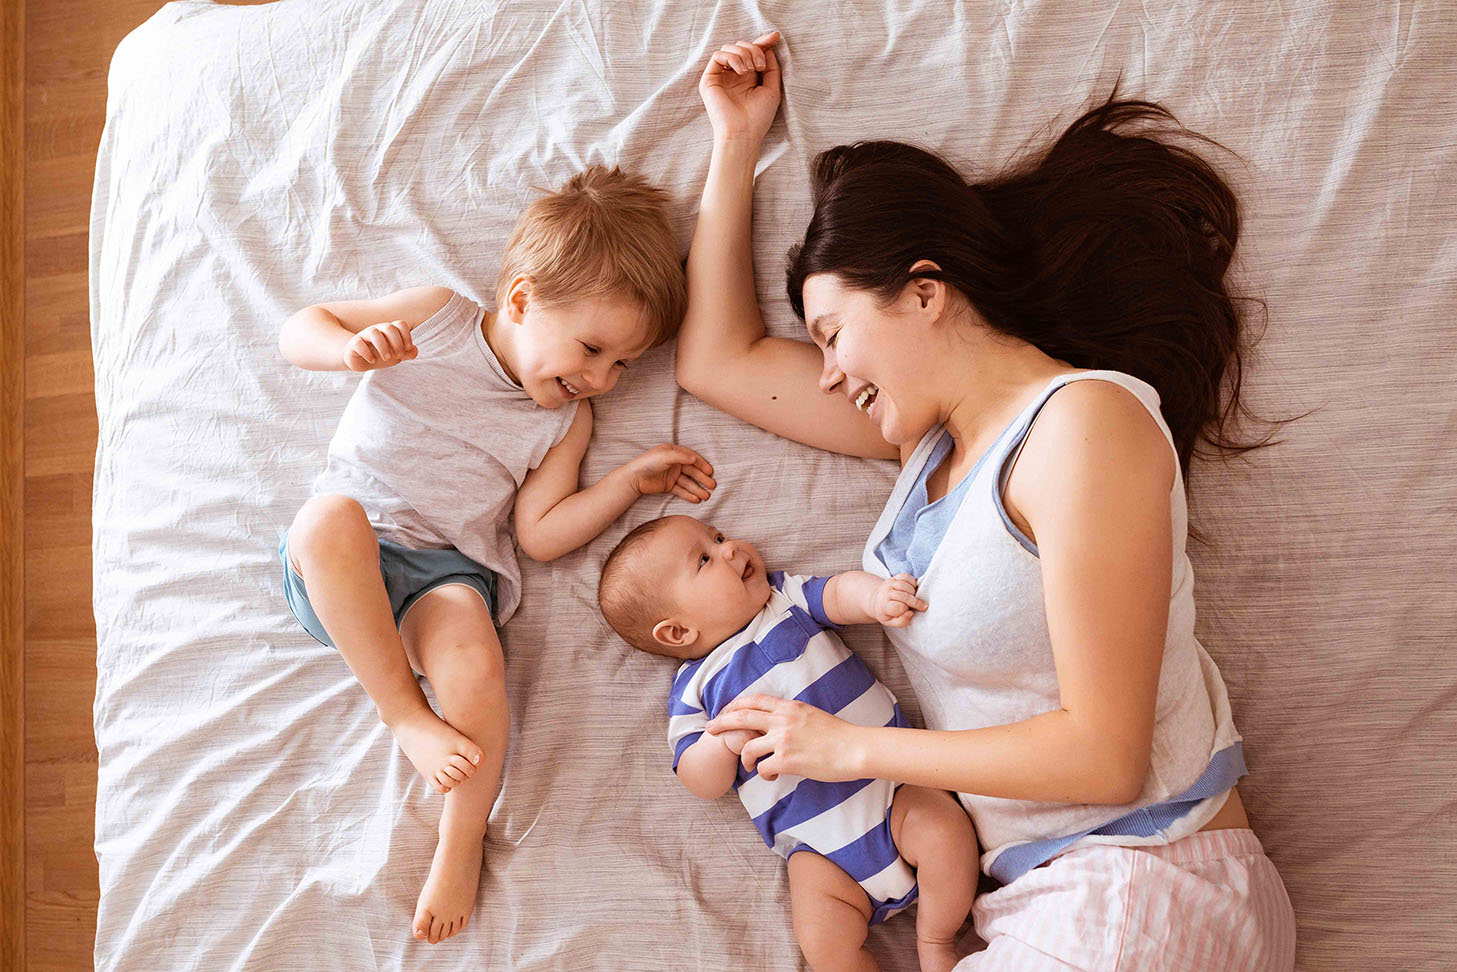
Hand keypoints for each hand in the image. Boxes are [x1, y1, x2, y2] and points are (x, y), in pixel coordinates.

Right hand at [344, 320, 416, 371]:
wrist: (360, 361)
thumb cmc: (380, 355)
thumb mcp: (396, 355)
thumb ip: (407, 353)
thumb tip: (414, 351)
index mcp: (389, 331)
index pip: (400, 324)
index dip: (407, 336)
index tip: (407, 348)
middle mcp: (377, 330)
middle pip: (389, 327)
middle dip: (397, 343)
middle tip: (398, 355)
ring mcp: (365, 335)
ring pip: (374, 332)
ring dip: (383, 347)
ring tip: (386, 358)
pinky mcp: (354, 344)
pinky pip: (359, 343)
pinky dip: (367, 353)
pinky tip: (372, 360)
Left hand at [624, 444, 715, 502]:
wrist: (634, 478)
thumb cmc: (648, 462)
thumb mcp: (665, 456)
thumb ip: (681, 456)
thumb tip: (695, 459)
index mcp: (674, 453)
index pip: (692, 458)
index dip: (702, 464)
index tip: (710, 472)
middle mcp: (674, 464)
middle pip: (692, 472)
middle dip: (702, 479)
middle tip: (712, 486)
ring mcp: (672, 475)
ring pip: (688, 482)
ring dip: (697, 489)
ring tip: (706, 496)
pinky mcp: (668, 486)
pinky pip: (681, 490)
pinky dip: (689, 495)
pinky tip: (696, 499)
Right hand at [699, 30, 781, 146]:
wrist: (743, 133)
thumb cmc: (758, 117)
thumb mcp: (772, 88)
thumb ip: (771, 67)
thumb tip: (768, 47)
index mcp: (748, 77)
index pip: (753, 53)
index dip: (763, 42)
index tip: (775, 37)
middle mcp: (733, 75)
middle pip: (742, 46)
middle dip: (754, 49)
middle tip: (760, 66)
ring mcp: (721, 76)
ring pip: (730, 47)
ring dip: (744, 54)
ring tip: (750, 70)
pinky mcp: (709, 79)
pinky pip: (718, 55)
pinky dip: (732, 57)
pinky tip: (741, 71)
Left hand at [706, 695, 863, 781]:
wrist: (855, 748)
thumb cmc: (839, 735)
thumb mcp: (812, 715)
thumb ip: (792, 717)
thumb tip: (778, 723)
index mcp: (789, 707)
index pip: (755, 700)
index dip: (736, 704)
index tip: (726, 711)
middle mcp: (783, 720)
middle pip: (741, 717)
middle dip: (722, 723)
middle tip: (710, 729)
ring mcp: (783, 740)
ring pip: (748, 747)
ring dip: (745, 758)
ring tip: (749, 765)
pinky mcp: (787, 760)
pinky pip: (763, 768)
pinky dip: (763, 774)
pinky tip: (772, 776)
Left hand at [872, 573, 927, 627]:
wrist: (876, 599)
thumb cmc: (886, 612)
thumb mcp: (890, 622)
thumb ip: (901, 621)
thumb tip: (910, 613)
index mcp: (884, 606)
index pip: (898, 607)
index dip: (906, 610)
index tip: (910, 612)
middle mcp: (886, 593)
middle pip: (903, 596)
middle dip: (915, 602)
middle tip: (924, 606)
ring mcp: (890, 584)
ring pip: (904, 585)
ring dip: (913, 592)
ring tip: (915, 597)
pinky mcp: (894, 578)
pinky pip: (906, 576)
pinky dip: (913, 581)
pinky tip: (914, 588)